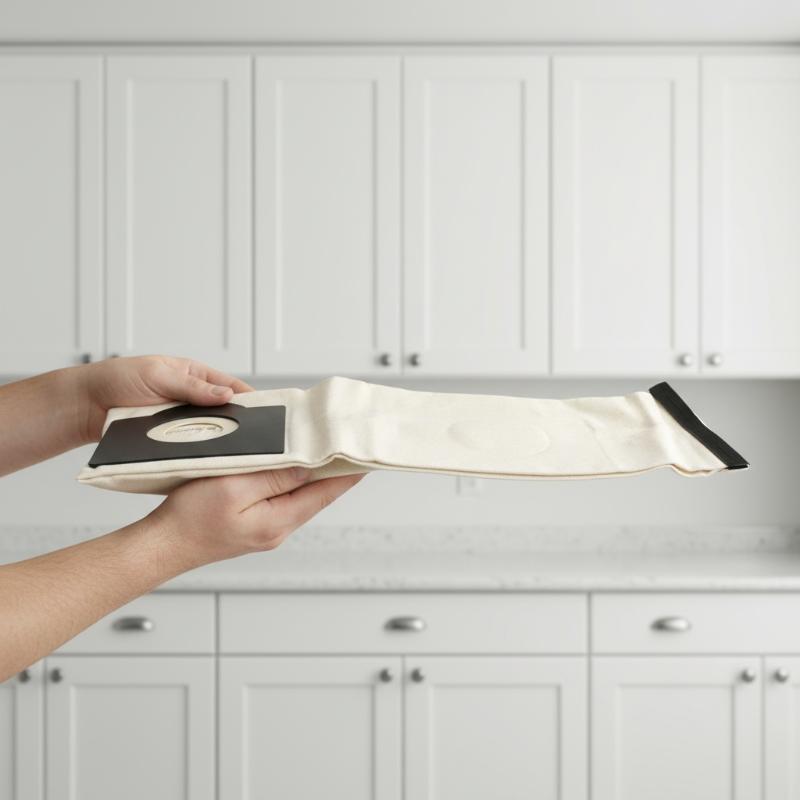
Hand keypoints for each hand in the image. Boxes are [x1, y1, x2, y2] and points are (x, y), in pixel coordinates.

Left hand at [80, 355, 252, 441]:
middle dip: (240, 426)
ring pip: (210, 433)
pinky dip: (200, 454)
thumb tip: (227, 394)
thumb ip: (193, 386)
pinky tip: (211, 463)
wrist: (85, 405)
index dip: (251, 400)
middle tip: (258, 440)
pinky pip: (191, 447)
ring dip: (220, 443)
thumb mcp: (158, 375)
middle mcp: (192, 400)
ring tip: (239, 455)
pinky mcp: (170, 440)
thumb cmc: (118, 379)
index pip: (232, 387)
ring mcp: (181, 422)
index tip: (269, 414)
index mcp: (195, 376)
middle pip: (225, 414)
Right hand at [148, 467, 365, 569]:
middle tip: (347, 442)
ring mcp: (267, 528)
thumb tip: (308, 466)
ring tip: (323, 447)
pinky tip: (289, 464)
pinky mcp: (255, 524)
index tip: (366, 453)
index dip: (347, 472)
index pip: (326, 492)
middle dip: (333, 469)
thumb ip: (274, 477)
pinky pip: (282, 497)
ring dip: (312, 472)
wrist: (162, 545)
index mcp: (278, 521)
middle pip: (318, 494)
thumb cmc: (190, 518)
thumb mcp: (233, 488)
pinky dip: (291, 479)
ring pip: (301, 495)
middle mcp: (279, 528)